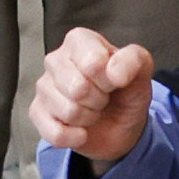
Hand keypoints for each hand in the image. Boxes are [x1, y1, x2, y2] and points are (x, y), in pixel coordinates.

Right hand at [34, 27, 157, 166]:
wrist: (119, 124)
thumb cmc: (126, 92)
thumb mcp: (141, 72)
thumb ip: (134, 60)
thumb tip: (115, 72)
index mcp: (79, 41)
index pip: (92, 62)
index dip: (109, 79)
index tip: (113, 80)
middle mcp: (56, 60)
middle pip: (78, 88)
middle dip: (99, 100)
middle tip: (103, 97)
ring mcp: (43, 86)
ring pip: (68, 112)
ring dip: (88, 118)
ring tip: (92, 110)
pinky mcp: (37, 112)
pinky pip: (55, 133)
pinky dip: (75, 137)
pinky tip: (80, 130)